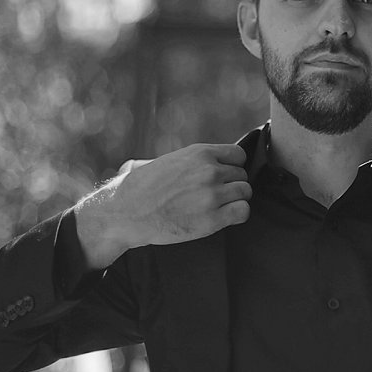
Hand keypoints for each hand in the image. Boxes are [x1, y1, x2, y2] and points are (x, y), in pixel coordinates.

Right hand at [76, 143, 251, 267]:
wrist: (126, 212)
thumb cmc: (143, 188)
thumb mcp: (169, 161)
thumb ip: (194, 161)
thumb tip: (209, 162)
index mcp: (200, 153)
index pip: (238, 155)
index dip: (233, 167)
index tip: (223, 177)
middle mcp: (210, 170)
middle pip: (242, 176)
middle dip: (231, 186)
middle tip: (215, 197)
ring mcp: (212, 194)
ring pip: (245, 193)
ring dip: (235, 201)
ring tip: (218, 208)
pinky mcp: (212, 218)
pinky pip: (243, 211)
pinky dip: (237, 215)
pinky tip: (223, 217)